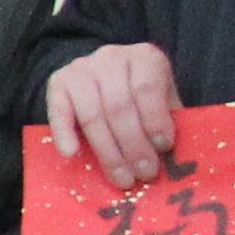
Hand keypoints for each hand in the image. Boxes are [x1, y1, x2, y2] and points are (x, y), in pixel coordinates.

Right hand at [41, 43, 179, 187]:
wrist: (104, 81)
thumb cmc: (141, 100)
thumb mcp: (164, 103)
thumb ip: (169, 124)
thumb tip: (176, 160)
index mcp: (145, 58)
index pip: (147, 88)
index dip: (155, 119)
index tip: (163, 147)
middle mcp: (112, 57)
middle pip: (119, 105)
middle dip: (133, 145)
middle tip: (144, 173)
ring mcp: (82, 68)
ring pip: (93, 114)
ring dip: (108, 151)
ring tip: (122, 177)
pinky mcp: (58, 83)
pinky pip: (59, 111)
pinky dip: (64, 133)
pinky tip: (72, 154)